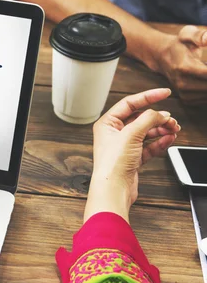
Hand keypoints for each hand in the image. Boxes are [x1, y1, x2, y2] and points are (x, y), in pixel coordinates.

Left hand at [85, 88, 180, 222]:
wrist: (113, 189)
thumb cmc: (112, 163)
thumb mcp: (131, 134)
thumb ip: (147, 120)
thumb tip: (160, 113)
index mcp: (107, 123)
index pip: (129, 103)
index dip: (148, 96)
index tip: (165, 92)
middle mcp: (114, 133)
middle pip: (140, 118)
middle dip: (157, 117)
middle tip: (172, 120)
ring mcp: (123, 146)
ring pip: (146, 132)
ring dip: (161, 129)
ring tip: (174, 129)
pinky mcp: (132, 158)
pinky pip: (149, 146)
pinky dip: (159, 142)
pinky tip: (169, 139)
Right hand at [153, 26, 206, 104]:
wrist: (162, 57)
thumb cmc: (179, 44)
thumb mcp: (187, 34)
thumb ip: (199, 35)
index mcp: (184, 68)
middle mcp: (183, 84)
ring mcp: (184, 93)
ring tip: (205, 69)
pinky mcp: (187, 100)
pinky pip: (206, 99)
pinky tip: (205, 79)